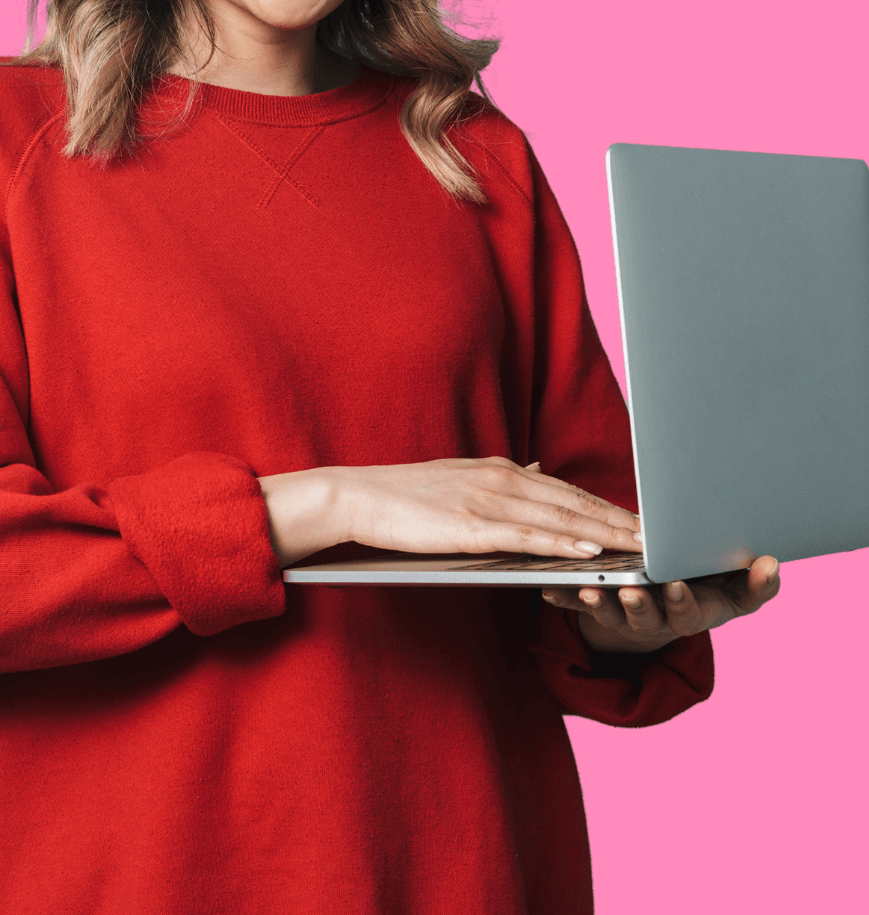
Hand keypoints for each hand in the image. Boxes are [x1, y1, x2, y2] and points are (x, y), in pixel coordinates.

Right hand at [259, 457, 641, 566]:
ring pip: (562, 521)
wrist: (357, 497)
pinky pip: (530, 538)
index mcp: (501, 470)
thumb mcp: (461, 477)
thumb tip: (534, 467)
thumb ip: (502, 477)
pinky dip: (565, 545)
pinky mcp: (472, 528)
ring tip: (644, 549)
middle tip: (664, 536)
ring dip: (608, 536)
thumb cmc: (405, 496)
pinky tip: (592, 554)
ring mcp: (489, 503)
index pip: (568, 490)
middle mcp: (503, 479)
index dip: (610, 507)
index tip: (645, 520)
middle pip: (576, 503)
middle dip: (624, 521)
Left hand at [541, 554, 781, 654]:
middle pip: (645, 619)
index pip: (687, 614)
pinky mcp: (598, 605)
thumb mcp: (736, 589)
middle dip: (637, 605)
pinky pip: (577, 603)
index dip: (681, 602)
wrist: (673, 597)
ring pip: (609, 614)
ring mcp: (624, 616)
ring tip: (587, 588)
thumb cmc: (709, 585)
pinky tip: (548, 588)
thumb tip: (772, 564)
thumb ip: (756, 583)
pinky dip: (564, 596)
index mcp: (689, 613)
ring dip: (598, 602)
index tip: (675, 586)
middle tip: (629, 591)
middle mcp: (656, 619)